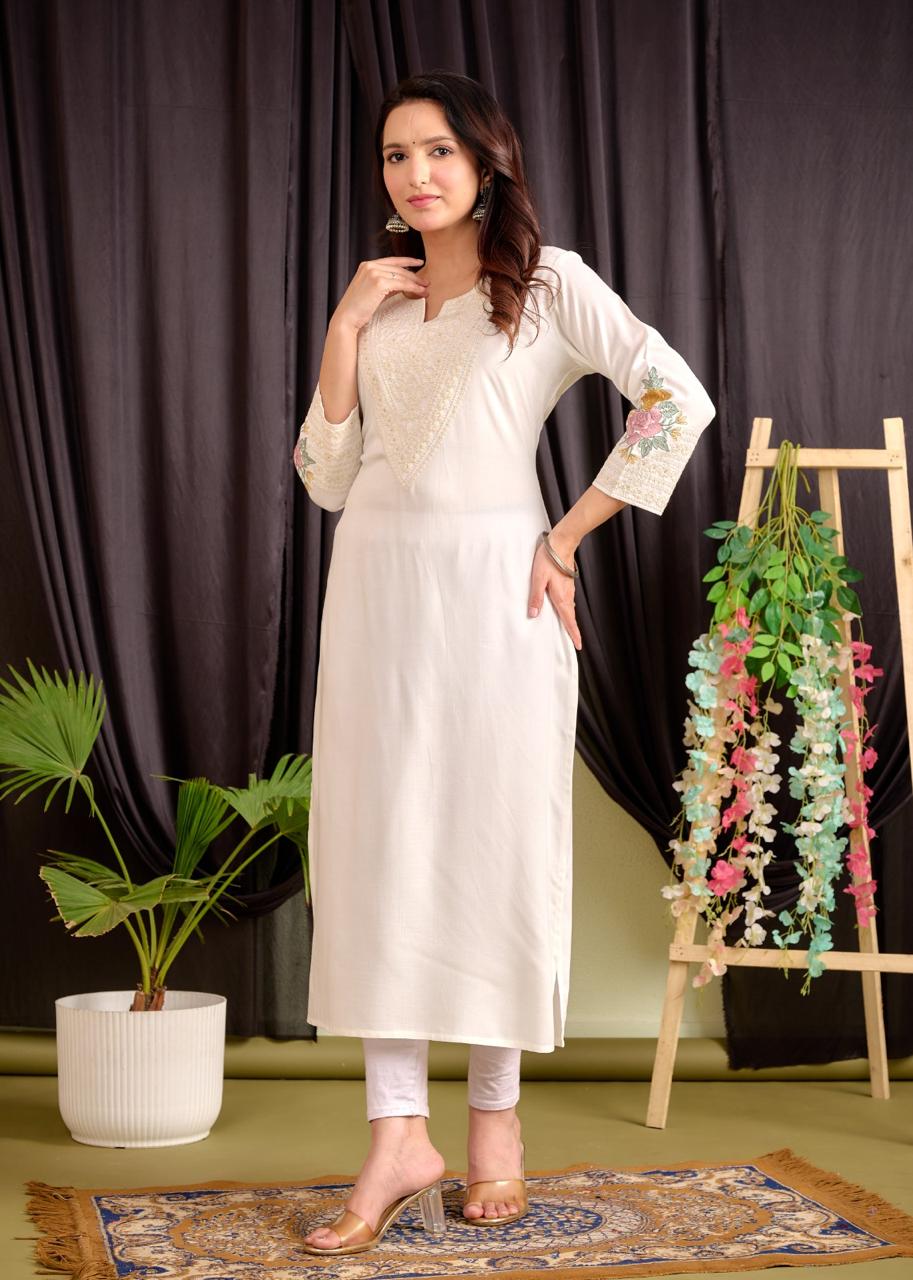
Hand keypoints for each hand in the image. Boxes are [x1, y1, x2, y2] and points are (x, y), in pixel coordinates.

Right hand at [331, 256, 428, 331]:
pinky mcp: (379, 283)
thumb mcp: (372, 292)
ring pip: (402, 276)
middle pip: (398, 268)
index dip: (407, 261)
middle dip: (415, 275)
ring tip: (426, 289)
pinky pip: (402, 284)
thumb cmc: (358, 309)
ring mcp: (374, 273)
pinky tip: (420, 292)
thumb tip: (402, 285)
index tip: (419, 262)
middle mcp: (370, 266)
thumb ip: (385, 284)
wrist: (347, 318)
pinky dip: (413, 288)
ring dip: (416, 283)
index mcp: (366, 265)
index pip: (392, 260)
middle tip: (426, 282)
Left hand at [528, 532, 581, 650]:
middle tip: (575, 642)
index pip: (569, 620)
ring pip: (570, 609)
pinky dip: (567, 609)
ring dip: (569, 619)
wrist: (562, 543)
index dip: (574, 634)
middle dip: (573, 630)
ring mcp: (569, 589)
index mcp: (561, 597)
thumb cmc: (549, 559)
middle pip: (571, 617)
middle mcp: (567, 595)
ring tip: (568, 629)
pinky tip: (562, 609)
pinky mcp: (567, 583)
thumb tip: (533, 615)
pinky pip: (568, 601)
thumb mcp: (538, 578)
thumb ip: (535, 597)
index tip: (578, 645)